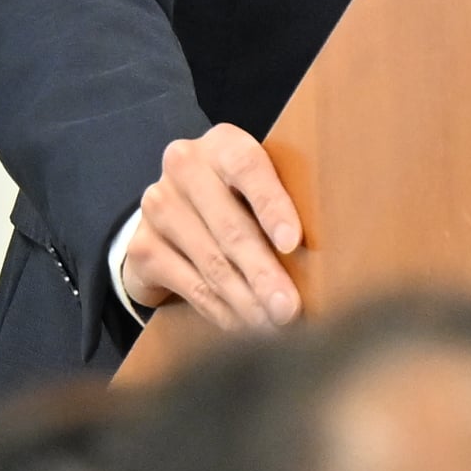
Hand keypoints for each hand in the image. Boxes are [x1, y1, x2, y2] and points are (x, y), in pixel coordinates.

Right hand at [118, 125, 303, 328]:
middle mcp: (183, 168)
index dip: (272, 206)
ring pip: (211, 262)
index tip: (293, 243)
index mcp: (222, 144)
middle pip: (231, 227)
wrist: (175, 209)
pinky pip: (190, 285)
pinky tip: (245, 326)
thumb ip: (287, 202)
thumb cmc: (242, 195)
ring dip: (247, 300)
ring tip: (275, 324)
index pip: (249, 169)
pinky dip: (222, 310)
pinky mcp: (142, 246)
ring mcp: (157, 206)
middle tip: (289, 308)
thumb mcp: (262, 185)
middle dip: (265, 274)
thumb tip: (329, 254)